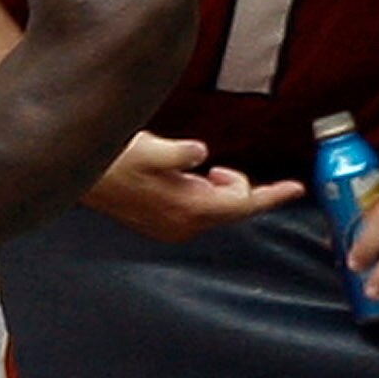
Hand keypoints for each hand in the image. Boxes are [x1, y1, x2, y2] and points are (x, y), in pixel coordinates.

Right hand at [84, 131, 302, 240]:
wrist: (81, 177)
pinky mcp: (164, 223)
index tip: (297, 188)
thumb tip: (200, 153)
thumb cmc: (113, 163)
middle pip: (233, 207)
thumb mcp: (149, 150)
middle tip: (216, 165)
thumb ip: (180, 154)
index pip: (243, 203)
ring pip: (216, 207)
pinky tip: (184, 177)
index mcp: (187, 210)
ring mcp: (173, 227)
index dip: (272, 194)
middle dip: (236, 185)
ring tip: (196, 169)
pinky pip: (199, 208)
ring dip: (216, 187)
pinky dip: (202, 192)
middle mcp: (184, 225)